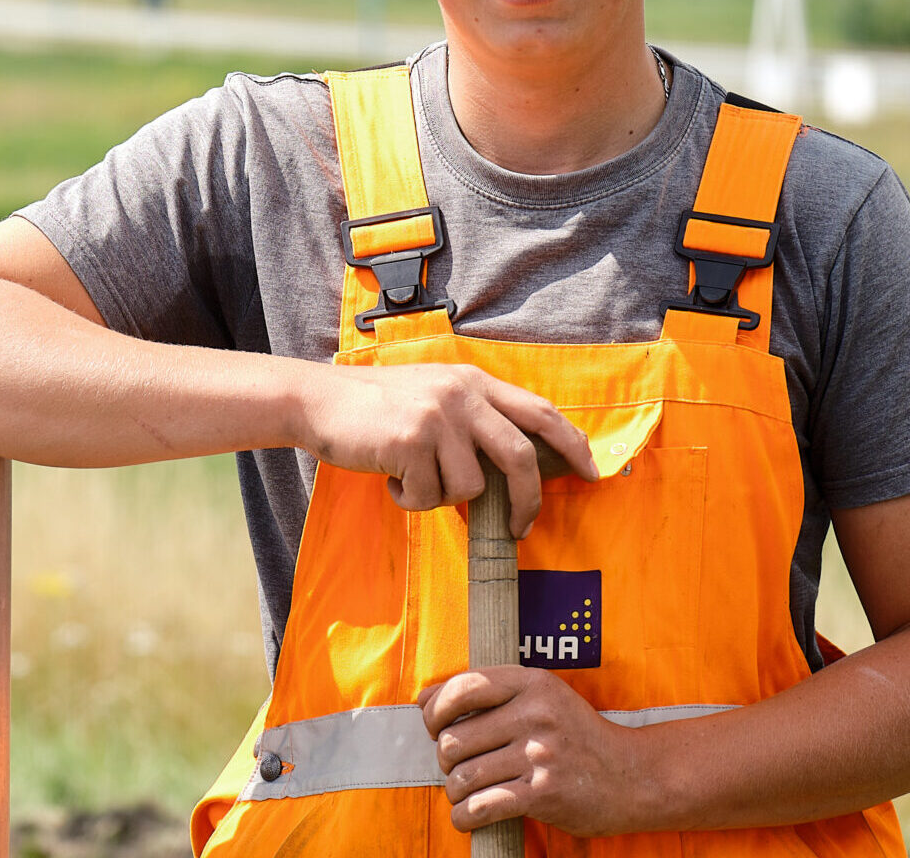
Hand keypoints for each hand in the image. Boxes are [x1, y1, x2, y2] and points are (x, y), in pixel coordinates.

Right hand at [293, 363, 595, 535]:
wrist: (317, 400)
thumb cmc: (375, 407)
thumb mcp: (433, 395)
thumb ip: (473, 419)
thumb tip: (513, 471)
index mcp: (473, 382)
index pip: (540, 412)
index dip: (572, 444)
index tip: (591, 472)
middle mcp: (461, 395)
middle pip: (520, 457)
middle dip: (527, 501)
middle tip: (521, 527)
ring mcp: (436, 417)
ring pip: (470, 487)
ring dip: (441, 497)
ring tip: (412, 478)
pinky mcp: (410, 441)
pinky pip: (427, 496)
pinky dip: (408, 499)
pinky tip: (389, 477)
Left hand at [421, 666, 657, 835]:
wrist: (632, 777)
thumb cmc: (576, 736)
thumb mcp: (542, 698)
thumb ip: (487, 694)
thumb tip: (422, 699)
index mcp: (533, 683)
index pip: (463, 687)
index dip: (435, 709)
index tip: (434, 725)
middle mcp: (536, 715)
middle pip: (455, 738)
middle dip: (445, 758)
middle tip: (459, 766)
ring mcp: (540, 756)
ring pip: (463, 776)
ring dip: (455, 791)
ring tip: (466, 793)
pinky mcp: (543, 795)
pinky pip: (481, 807)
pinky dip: (464, 817)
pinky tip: (468, 817)